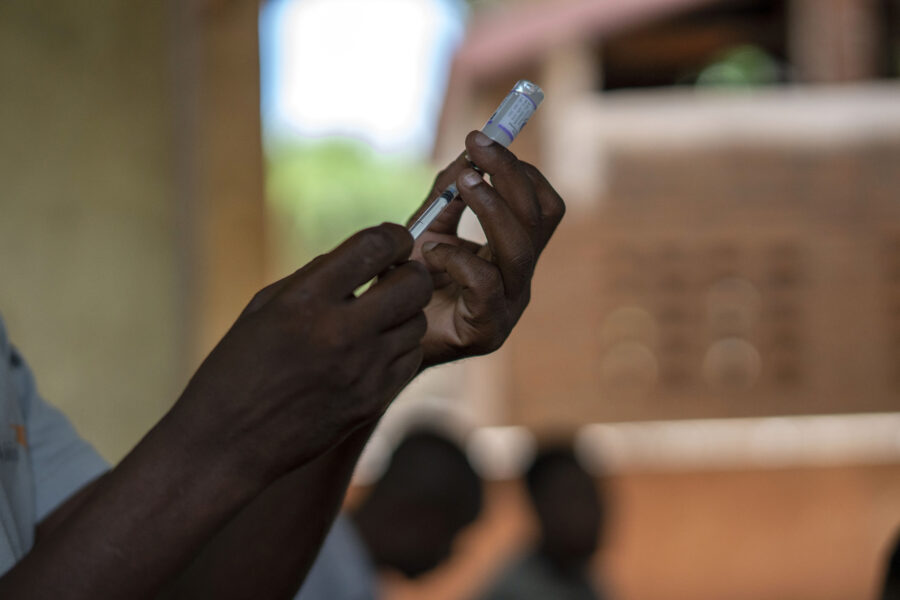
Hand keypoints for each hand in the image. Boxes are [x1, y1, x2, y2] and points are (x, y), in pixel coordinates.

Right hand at [172, 223, 432, 482]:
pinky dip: (399, 347)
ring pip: (417, 322)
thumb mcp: (264, 308)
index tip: (393, 241)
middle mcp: (340, 332)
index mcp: (305, 300)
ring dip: (403, 313)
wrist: (227, 443)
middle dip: (409, 272)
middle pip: (414, 283)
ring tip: (376, 317)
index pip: (376, 246)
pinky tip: (374, 349)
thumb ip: (315, 278)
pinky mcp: (373, 401)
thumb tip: (364, 256)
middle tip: (393, 277)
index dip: (394, 236)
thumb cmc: (237, 368)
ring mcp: (362, 370)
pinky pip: (411, 359)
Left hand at [409, 131, 565, 367]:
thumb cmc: (409, 287)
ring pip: (520, 249)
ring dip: (491, 206)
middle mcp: (519, 279)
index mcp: (513, 254)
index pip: (542, 206)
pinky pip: (485, 283)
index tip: (483, 139)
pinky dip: (456, 257)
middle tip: (477, 147)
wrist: (384, 340)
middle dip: (509, 175)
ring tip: (462, 181)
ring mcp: (508, 306)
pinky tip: (430, 252)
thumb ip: (448, 196)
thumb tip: (468, 152)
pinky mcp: (487, 330)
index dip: (520, 170)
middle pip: (540, 219)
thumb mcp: (429, 230)